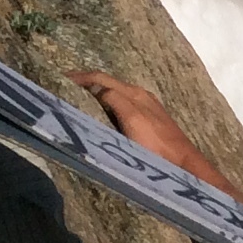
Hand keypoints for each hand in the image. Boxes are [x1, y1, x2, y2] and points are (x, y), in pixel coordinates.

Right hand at [70, 71, 238, 199]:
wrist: (184, 166)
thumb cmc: (157, 145)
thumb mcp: (133, 119)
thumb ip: (115, 100)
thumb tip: (96, 89)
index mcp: (134, 93)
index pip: (100, 78)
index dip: (79, 77)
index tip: (57, 79)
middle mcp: (140, 96)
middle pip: (107, 83)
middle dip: (84, 82)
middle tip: (61, 87)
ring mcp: (146, 108)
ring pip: (114, 94)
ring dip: (94, 93)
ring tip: (75, 98)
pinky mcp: (148, 121)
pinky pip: (121, 106)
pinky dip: (106, 104)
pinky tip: (99, 113)